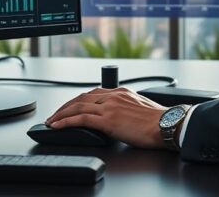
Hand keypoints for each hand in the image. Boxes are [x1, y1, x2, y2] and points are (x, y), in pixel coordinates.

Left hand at [45, 87, 167, 149]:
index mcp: (120, 92)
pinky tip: (58, 126)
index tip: (69, 106)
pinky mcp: (108, 120)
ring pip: (77, 107)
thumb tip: (119, 117)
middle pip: (81, 98)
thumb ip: (126, 108)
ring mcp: (109, 107)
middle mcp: (113, 96)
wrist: (166, 125)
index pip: (92, 93)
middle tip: (54, 114)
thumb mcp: (139, 108)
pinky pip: (81, 119)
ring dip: (61, 114)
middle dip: (65, 106)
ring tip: (51, 121)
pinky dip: (66, 121)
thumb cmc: (159, 121)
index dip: (77, 100)